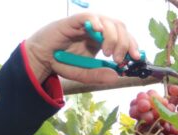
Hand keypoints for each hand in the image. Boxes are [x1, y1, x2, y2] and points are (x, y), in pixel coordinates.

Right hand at [25, 13, 139, 83]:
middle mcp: (97, 29)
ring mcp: (86, 24)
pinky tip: (98, 32)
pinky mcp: (73, 21)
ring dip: (113, 37)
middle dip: (125, 43)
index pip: (123, 36)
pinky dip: (96, 22)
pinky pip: (88, 16)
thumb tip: (116, 76)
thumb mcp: (83, 74)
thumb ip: (98, 75)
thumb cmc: (61, 61)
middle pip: (119, 27)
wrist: (41, 57)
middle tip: (120, 59)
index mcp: (102, 40)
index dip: (132, 45)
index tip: (136, 58)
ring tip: (108, 53)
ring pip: (108, 22)